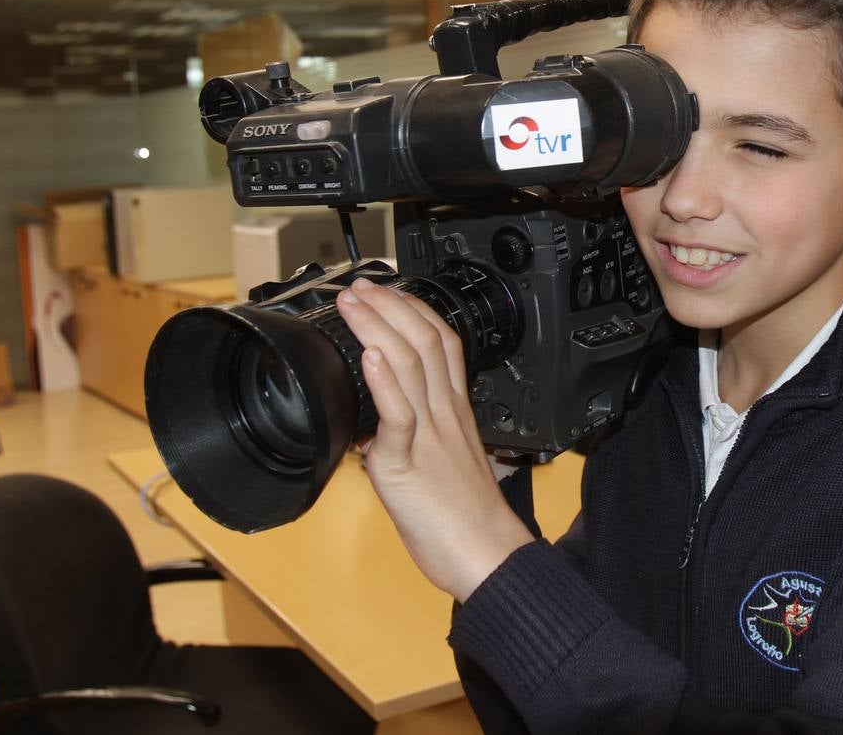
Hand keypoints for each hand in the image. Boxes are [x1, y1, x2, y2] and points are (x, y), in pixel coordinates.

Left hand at [336, 277, 533, 601]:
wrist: (488, 556)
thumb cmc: (466, 519)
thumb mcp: (446, 462)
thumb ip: (419, 435)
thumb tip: (380, 424)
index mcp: (454, 412)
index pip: (442, 342)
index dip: (413, 309)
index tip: (384, 291)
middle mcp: (444, 415)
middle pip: (424, 341)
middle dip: (389, 306)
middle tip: (359, 286)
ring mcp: (428, 435)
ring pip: (410, 365)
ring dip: (378, 327)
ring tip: (355, 303)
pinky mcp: (410, 464)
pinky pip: (399, 415)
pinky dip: (384, 381)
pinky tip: (370, 356)